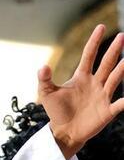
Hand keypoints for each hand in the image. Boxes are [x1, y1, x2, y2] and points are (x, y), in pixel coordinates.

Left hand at [38, 25, 123, 158]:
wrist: (64, 133)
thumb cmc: (56, 112)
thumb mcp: (47, 95)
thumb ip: (44, 80)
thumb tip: (43, 67)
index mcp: (82, 77)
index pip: (89, 55)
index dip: (94, 41)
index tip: (100, 26)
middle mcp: (95, 83)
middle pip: (107, 63)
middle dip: (114, 50)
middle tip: (121, 36)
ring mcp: (102, 96)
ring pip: (115, 78)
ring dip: (123, 69)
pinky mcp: (107, 111)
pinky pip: (120, 104)